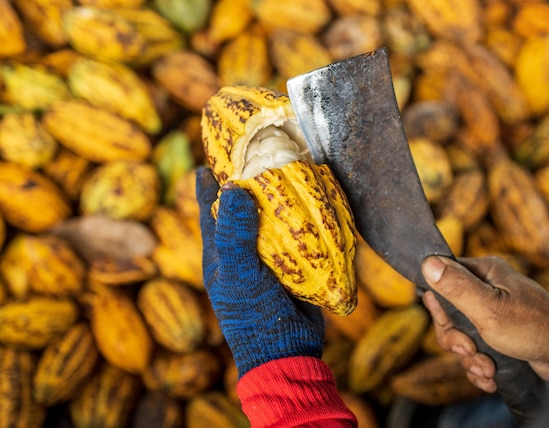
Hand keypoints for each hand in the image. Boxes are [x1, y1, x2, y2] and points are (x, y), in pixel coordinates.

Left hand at [196, 167, 324, 377]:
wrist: (288, 351)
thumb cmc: (253, 317)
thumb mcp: (238, 274)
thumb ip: (235, 234)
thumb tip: (234, 188)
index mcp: (220, 250)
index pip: (210, 207)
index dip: (211, 179)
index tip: (215, 152)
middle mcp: (243, 248)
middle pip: (244, 205)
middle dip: (251, 180)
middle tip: (263, 149)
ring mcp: (269, 255)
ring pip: (273, 216)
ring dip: (281, 194)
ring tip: (291, 164)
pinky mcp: (295, 262)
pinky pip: (298, 232)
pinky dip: (305, 215)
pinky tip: (316, 197)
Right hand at [421, 255, 548, 392]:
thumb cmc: (533, 327)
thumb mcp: (489, 307)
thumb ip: (456, 286)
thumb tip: (427, 262)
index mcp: (483, 273)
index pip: (441, 282)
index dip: (440, 309)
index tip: (451, 326)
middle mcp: (485, 288)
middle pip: (447, 315)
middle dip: (456, 340)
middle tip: (470, 350)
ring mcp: (491, 312)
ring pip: (459, 336)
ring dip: (469, 358)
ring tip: (487, 368)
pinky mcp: (496, 334)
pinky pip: (473, 350)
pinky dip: (478, 366)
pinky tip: (490, 375)